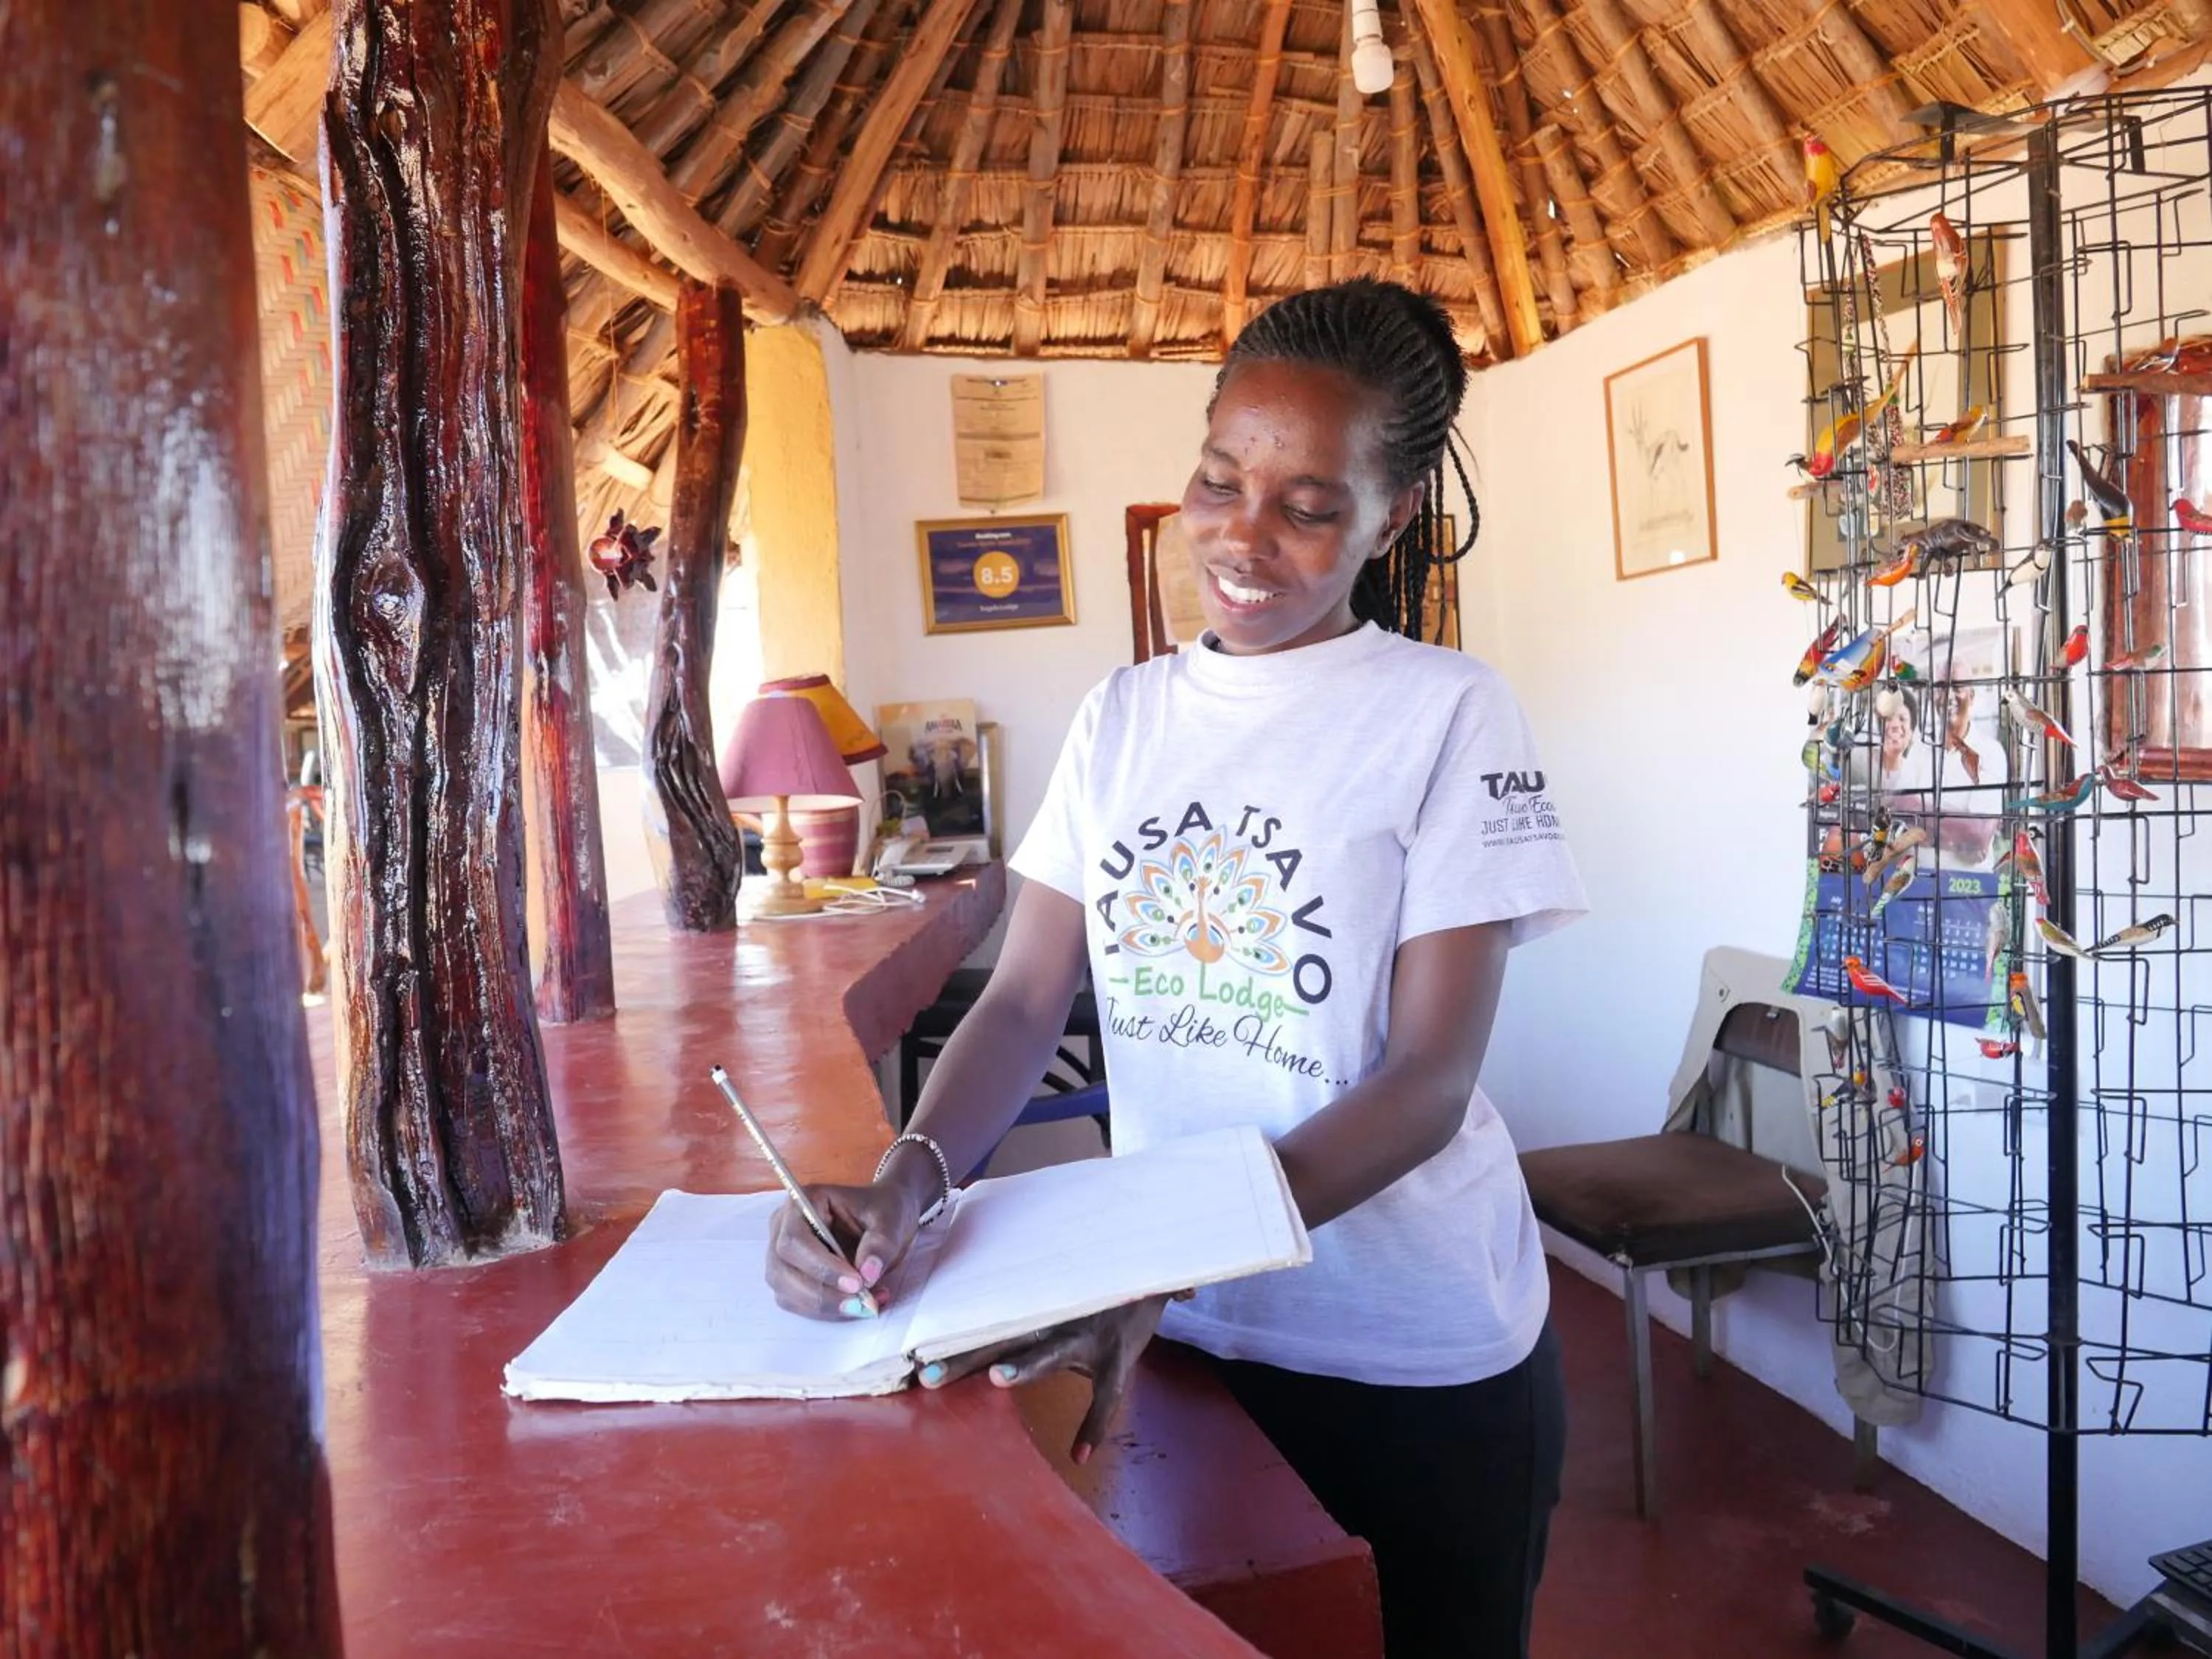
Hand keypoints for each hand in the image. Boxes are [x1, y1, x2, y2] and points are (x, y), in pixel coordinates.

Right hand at [764, 1182, 919, 1321]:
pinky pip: (797, 1304)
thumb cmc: (882, 1212)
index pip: (794, 1240)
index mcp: (802, 1202)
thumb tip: (867, 1275)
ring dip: (826, 1306)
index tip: (856, 1283)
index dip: (820, 1266)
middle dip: (823, 1293)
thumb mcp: (890, 1221)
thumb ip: (880, 1244)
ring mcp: (782, 1255)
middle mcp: (783, 1228)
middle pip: (783, 1270)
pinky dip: (827, 1311)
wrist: (883, 1220)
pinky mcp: (789, 1279)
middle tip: (862, 1303)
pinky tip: (858, 1305)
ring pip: (787, 1292)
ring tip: (867, 1304)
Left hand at [917, 1295, 1171, 1464]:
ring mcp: (1087, 1335)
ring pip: (1051, 1352)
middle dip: (966, 1359)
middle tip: (928, 1377)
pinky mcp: (1119, 1353)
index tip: (911, 1359)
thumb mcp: (1055, 1301)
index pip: (983, 1328)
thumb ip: (1020, 1316)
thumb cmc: (1092, 1293)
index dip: (949, 1344)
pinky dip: (1094, 1424)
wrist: (1151, 1271)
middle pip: (1002, 1340)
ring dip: (1025, 1365)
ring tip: (999, 1381)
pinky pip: (1107, 1394)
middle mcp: (1053, 1320)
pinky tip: (1080, 1454)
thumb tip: (970, 1335)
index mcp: (1033, 1312)